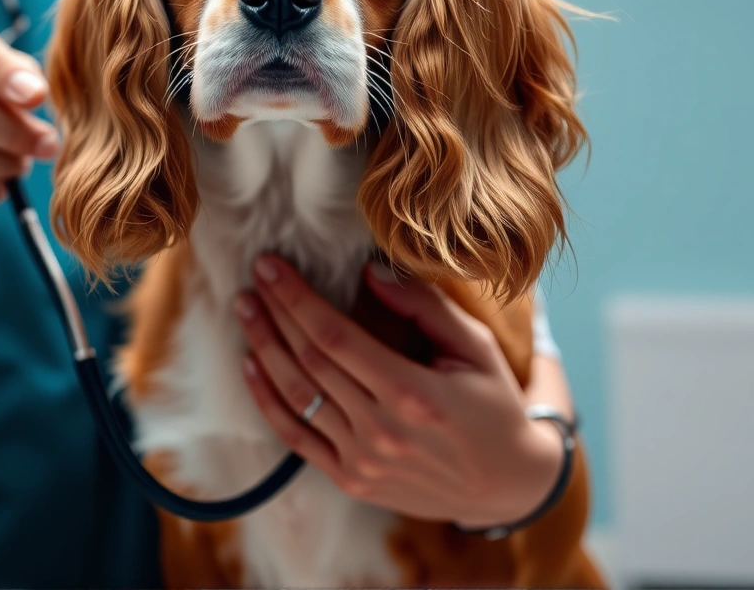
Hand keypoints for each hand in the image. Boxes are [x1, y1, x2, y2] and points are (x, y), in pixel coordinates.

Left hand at [235, 257, 565, 527]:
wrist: (507, 486)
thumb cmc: (495, 407)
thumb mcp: (476, 349)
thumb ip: (425, 308)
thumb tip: (372, 270)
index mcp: (412, 394)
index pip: (335, 337)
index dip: (297, 298)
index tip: (272, 267)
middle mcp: (381, 431)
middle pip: (309, 361)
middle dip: (275, 313)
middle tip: (254, 277)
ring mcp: (362, 461)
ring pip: (297, 395)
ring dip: (264, 348)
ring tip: (247, 311)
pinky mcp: (351, 480)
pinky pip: (296, 437)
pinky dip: (267, 400)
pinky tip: (252, 366)